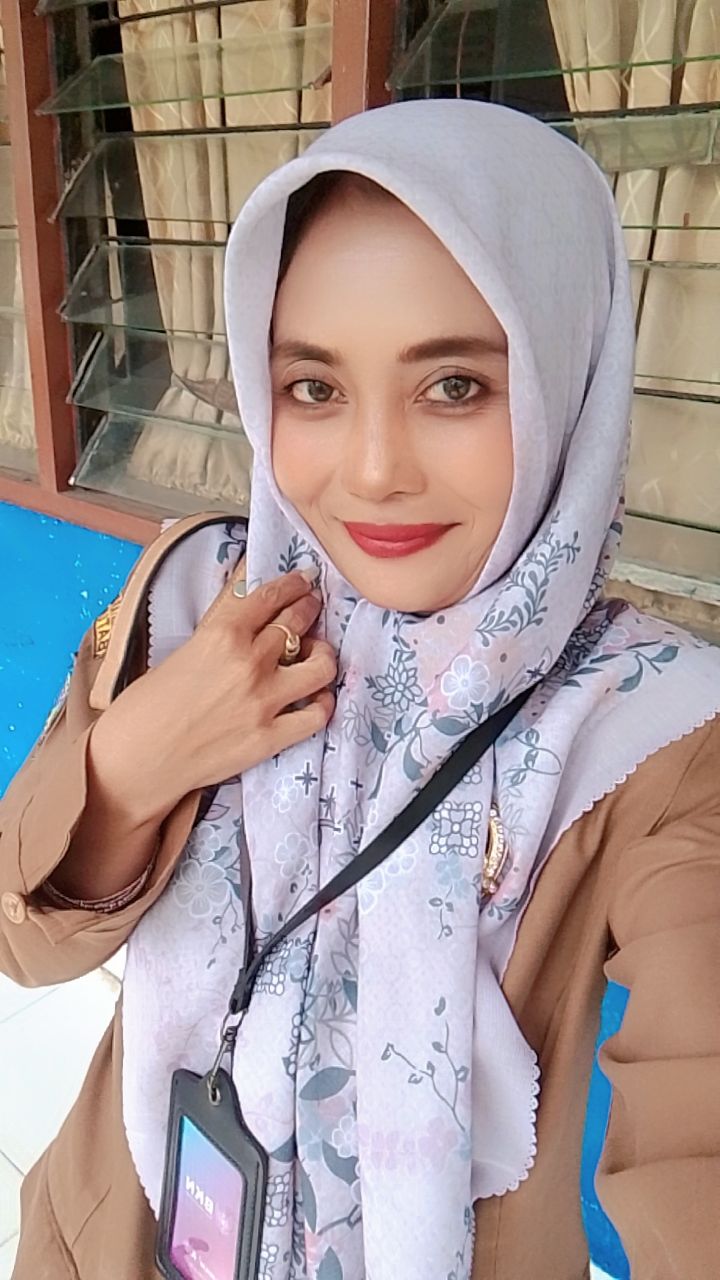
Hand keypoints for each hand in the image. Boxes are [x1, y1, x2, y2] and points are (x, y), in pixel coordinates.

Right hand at [88, 565, 335, 826]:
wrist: (135, 761)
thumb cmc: (144, 707)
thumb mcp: (181, 651)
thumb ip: (219, 630)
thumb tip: (246, 609)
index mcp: (220, 634)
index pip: (268, 595)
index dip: (292, 583)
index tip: (303, 579)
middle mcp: (248, 663)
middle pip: (298, 620)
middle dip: (309, 607)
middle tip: (311, 606)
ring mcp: (263, 702)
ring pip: (321, 665)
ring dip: (323, 654)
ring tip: (315, 655)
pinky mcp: (269, 738)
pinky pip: (317, 714)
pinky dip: (322, 703)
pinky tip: (314, 699)